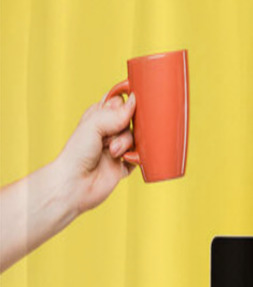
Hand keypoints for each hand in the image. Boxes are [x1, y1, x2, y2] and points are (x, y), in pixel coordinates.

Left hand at [54, 93, 136, 213]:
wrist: (76, 183)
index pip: (120, 103)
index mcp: (99, 117)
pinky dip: (137, 158)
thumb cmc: (76, 154)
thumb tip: (134, 102)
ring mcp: (119, 147)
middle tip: (113, 137)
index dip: (124, 107)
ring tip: (113, 153)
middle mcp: (110, 131)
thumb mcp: (92, 126)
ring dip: (128, 145)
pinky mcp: (126, 164)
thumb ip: (114, 114)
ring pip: (138, 138)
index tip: (124, 113)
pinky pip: (142, 157)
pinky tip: (124, 161)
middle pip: (133, 121)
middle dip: (126, 129)